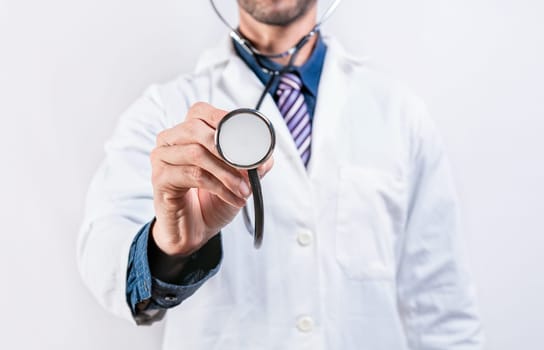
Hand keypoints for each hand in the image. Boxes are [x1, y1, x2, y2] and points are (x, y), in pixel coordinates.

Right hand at [150, 102, 273, 256]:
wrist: (194, 230)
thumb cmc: (212, 199)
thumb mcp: (238, 179)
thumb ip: (252, 164)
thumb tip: (266, 156)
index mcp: (186, 132)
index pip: (200, 111)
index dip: (223, 119)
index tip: (247, 137)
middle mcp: (169, 140)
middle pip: (196, 129)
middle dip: (227, 148)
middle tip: (248, 167)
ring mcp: (161, 158)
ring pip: (196, 154)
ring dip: (227, 173)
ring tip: (244, 190)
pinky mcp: (160, 179)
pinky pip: (193, 176)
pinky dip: (219, 187)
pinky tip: (233, 198)